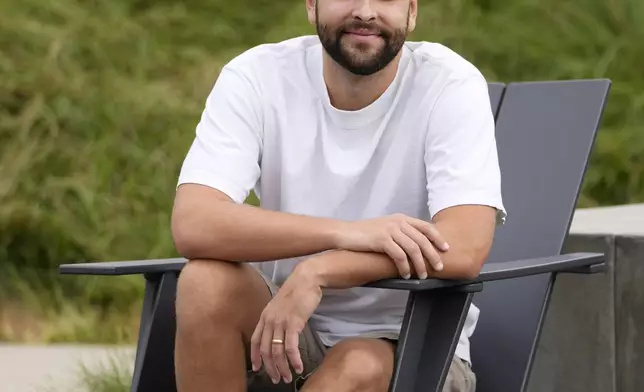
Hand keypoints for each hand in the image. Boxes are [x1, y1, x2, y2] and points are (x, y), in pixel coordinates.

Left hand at [250, 266, 321, 384]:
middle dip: (270, 368)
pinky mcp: (294, 323)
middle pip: (266, 350)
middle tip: (276, 379)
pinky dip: (294, 360)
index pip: (255, 341)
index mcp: (264, 316)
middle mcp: (269, 320)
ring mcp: (281, 322)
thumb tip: (278, 333)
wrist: (306, 279)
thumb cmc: (296, 292)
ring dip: (282, 367)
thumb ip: (276, 319)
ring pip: (277, 352)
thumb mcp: (280, 306)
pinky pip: (291, 347)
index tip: (257, 369)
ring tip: (287, 377)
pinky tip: (298, 367)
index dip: (255, 357)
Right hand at [335, 213, 448, 278]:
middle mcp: (398, 222)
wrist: (345, 233)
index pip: (426, 227)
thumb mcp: (385, 227)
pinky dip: (405, 267)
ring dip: (420, 264)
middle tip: (439, 268)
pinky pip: (399, 256)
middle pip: (422, 240)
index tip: (446, 249)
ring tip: (422, 275)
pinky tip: (406, 275)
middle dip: (432, 255)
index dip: (438, 238)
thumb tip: (416, 246)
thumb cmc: (364, 233)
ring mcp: (390, 230)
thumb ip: (400, 232)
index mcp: (401, 218)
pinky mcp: (382, 240)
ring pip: (413, 249)